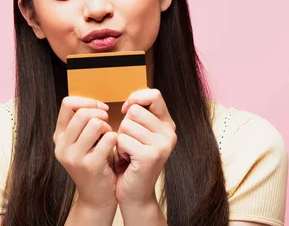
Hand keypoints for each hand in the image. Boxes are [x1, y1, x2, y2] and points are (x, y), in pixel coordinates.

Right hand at [53, 96, 117, 210]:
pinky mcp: (91, 166)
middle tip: (108, 127)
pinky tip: (116, 149)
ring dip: (108, 128)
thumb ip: (82, 123)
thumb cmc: (96, 163)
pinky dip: (116, 139)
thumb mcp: (83, 142)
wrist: (98, 197)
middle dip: (101, 115)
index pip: (67, 103)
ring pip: (95, 123)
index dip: (88, 102)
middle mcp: (62, 146)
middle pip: (83, 113)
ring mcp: (74, 157)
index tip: (102, 110)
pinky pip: (109, 139)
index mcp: (59, 137)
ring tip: (110, 139)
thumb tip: (96, 104)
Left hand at [114, 89, 176, 207]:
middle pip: (135, 110)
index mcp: (168, 124)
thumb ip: (140, 115)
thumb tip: (130, 102)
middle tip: (130, 143)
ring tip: (128, 153)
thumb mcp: (139, 133)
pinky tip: (127, 161)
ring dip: (120, 139)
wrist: (135, 194)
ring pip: (127, 125)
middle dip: (124, 125)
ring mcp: (162, 144)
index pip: (154, 94)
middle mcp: (169, 133)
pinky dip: (119, 150)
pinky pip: (122, 140)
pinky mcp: (150, 156)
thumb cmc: (131, 161)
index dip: (136, 98)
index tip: (126, 111)